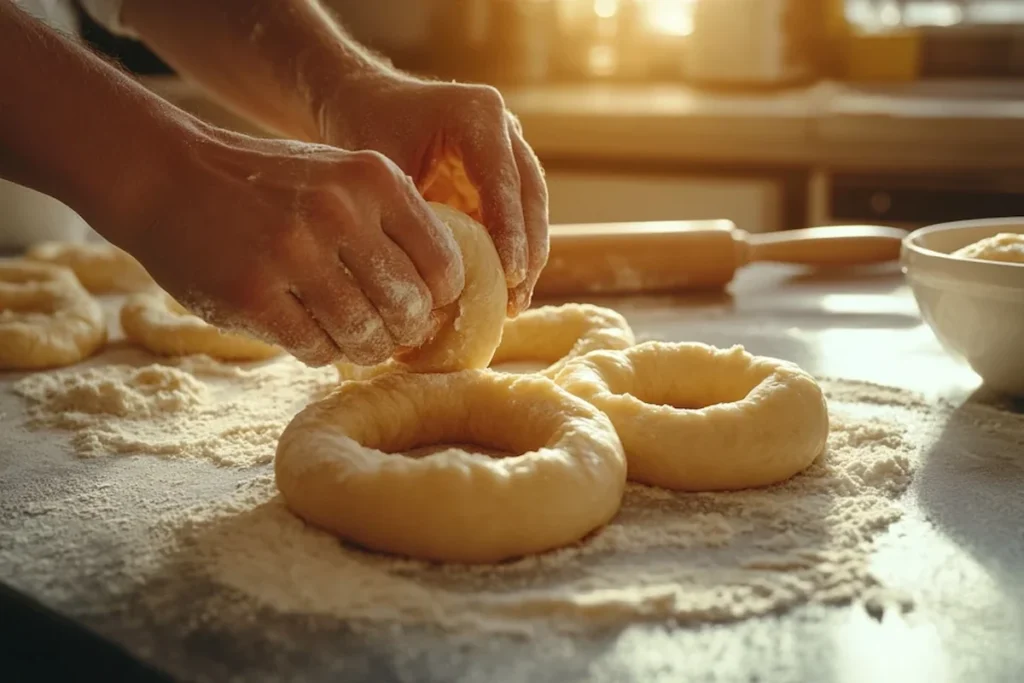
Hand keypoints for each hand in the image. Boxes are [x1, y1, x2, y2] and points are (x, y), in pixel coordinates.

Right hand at [122, 127, 463, 366]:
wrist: (169, 176)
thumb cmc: (269, 186)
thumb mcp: (340, 176)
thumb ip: (391, 221)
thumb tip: (441, 297)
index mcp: (373, 179)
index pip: (443, 264)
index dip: (438, 298)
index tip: (420, 306)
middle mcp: (338, 212)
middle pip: (408, 307)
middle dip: (403, 331)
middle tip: (387, 332)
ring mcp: (292, 254)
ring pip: (365, 336)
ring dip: (364, 348)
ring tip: (352, 339)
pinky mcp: (252, 295)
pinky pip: (315, 349)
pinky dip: (322, 351)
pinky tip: (310, 334)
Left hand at [317, 74, 548, 313]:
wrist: (361, 99)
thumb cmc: (365, 127)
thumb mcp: (382, 167)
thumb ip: (410, 212)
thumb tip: (431, 279)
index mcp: (478, 114)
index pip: (503, 180)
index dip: (510, 230)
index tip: (510, 273)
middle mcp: (503, 127)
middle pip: (530, 195)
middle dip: (528, 250)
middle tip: (518, 297)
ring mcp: (507, 148)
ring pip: (532, 206)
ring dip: (528, 255)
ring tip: (516, 302)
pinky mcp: (501, 172)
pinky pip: (517, 214)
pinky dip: (514, 249)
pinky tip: (506, 288)